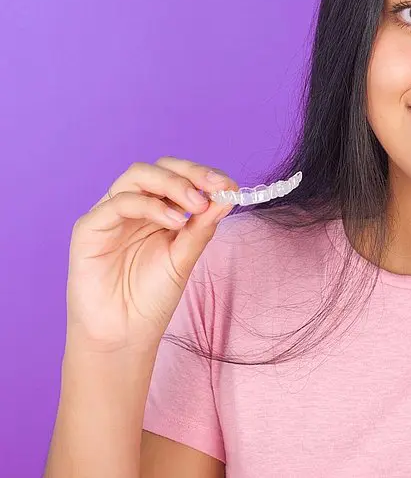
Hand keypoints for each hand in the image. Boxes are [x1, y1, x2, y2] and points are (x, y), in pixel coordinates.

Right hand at [66, 157, 238, 354]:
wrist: (123, 335)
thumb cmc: (152, 298)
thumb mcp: (186, 256)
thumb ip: (203, 226)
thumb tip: (228, 194)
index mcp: (156, 210)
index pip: (179, 175)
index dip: (204, 174)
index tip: (229, 185)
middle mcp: (133, 207)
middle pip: (158, 168)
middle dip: (191, 173)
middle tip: (216, 187)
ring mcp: (109, 215)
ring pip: (137, 176)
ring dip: (173, 184)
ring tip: (197, 206)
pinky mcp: (89, 228)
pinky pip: (119, 202)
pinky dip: (151, 206)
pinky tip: (174, 222)